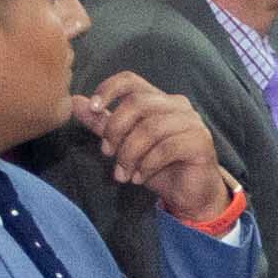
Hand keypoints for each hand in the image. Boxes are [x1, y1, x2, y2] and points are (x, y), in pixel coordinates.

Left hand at [73, 79, 237, 225]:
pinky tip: (140, 178)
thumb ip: (102, 124)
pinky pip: (167, 148)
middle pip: (137, 104)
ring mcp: (192, 122)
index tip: (93, 109)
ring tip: (123, 174)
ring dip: (130, 154)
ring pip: (150, 128)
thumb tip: (75, 102)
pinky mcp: (201, 142)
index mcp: (158, 100)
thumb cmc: (158, 168)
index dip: (108, 89)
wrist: (190, 195)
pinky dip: (147, 165)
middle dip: (116, 130)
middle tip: (107, 154)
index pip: (131, 81)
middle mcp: (178, 105)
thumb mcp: (123, 145)